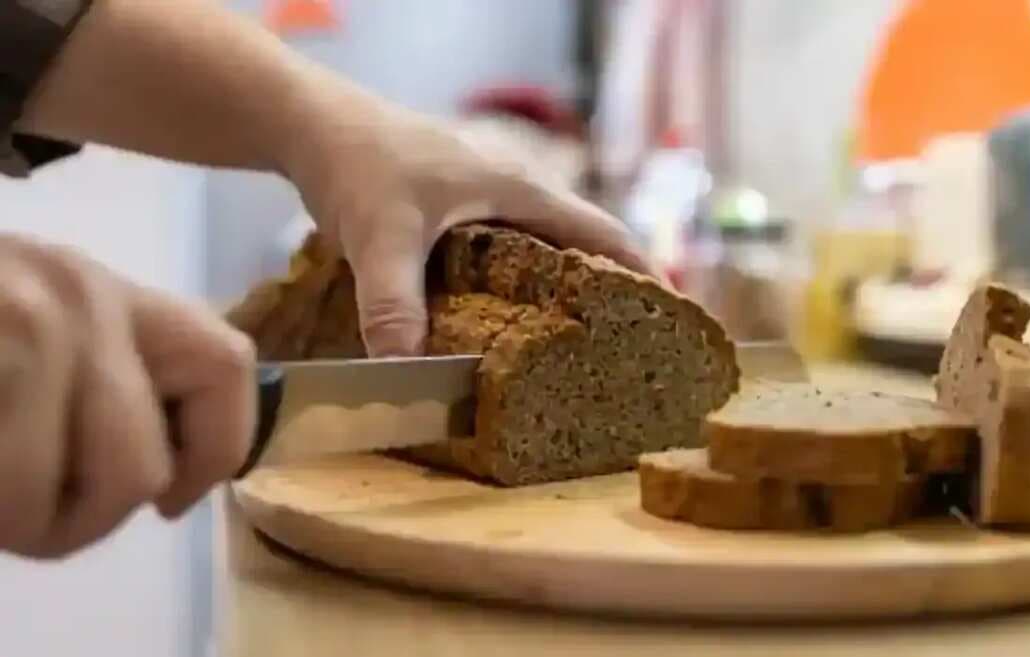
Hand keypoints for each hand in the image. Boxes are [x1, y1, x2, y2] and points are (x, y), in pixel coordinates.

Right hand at [0, 236, 254, 558]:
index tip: (170, 499)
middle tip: (29, 518)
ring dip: (11, 526)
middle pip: (135, 468)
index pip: (223, 365)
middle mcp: (72, 298)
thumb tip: (169, 478)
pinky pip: (1, 491)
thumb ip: (100, 379)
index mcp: (106, 289)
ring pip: (42, 503)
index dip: (214, 450)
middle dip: (83, 523)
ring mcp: (10, 329)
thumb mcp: (35, 322)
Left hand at [282, 83, 659, 356]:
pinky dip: (522, 286)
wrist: (312, 126)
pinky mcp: (460, 211)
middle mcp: (514, 192)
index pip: (602, 234)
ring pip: (544, 250)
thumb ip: (393, 303)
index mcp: (520, 190)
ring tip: (578, 345)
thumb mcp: (379, 237)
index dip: (641, 275)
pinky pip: (509, 253)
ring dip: (565, 290)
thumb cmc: (357, 163)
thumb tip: (408, 372)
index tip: (671, 318)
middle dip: (610, 291)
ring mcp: (487, 200)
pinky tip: (508, 322)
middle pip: (582, 245)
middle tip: (629, 347)